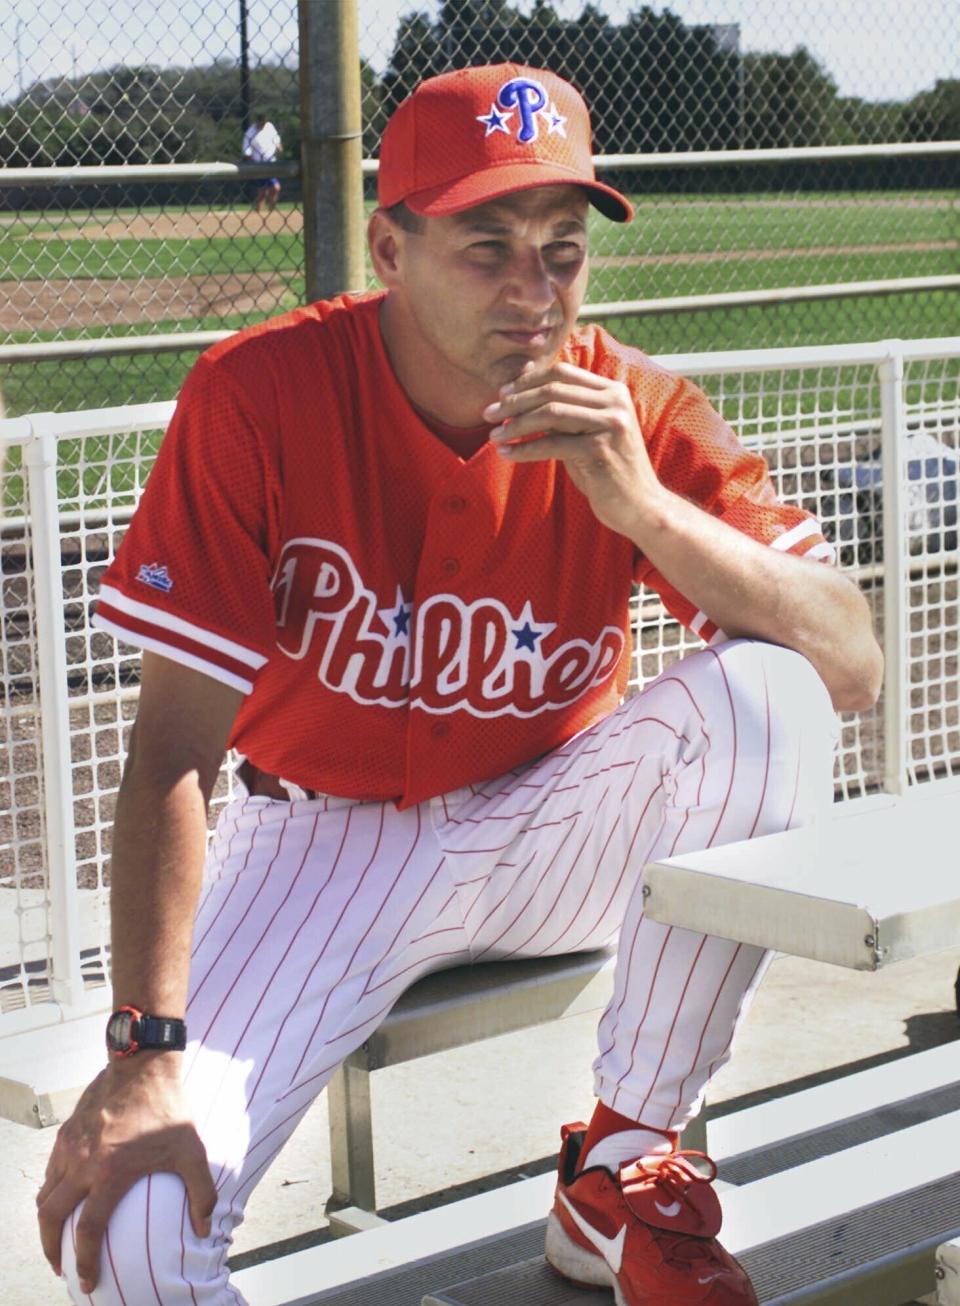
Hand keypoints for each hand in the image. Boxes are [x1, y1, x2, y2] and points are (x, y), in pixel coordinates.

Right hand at [36, 1055, 215, 1294]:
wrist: (142, 1066)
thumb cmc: (169, 1109)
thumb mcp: (192, 1151)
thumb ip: (201, 1193)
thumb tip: (204, 1229)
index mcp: (111, 1172)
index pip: (88, 1230)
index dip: (84, 1261)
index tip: (84, 1280)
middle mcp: (82, 1163)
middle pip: (51, 1217)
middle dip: (51, 1248)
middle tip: (61, 1265)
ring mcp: (70, 1146)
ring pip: (45, 1194)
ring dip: (47, 1221)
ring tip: (57, 1237)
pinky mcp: (66, 1132)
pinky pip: (50, 1171)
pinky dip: (51, 1191)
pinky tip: (64, 1196)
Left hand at [483, 361, 669, 540]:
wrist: (640, 505)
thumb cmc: (607, 469)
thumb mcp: (588, 432)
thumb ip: (565, 411)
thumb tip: (523, 390)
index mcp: (613, 391)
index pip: (562, 373)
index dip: (527, 381)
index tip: (501, 394)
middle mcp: (615, 402)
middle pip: (552, 390)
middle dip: (515, 401)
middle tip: (488, 414)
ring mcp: (610, 425)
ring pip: (550, 413)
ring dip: (516, 424)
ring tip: (493, 435)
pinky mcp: (600, 450)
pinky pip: (552, 444)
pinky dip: (524, 449)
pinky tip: (506, 453)